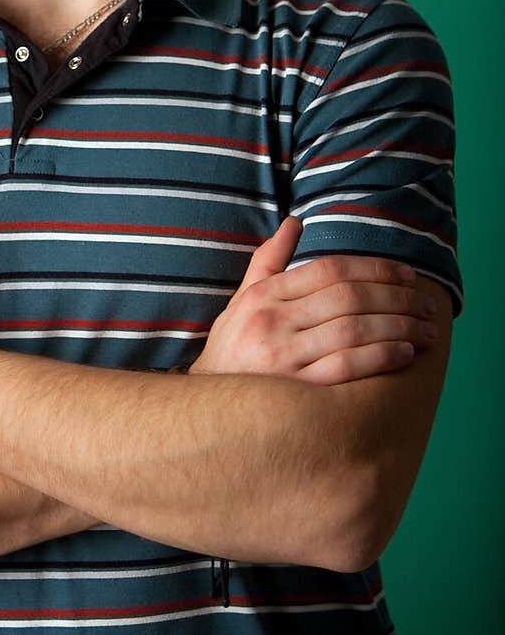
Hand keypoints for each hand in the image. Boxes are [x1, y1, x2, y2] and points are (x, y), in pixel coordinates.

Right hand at [190, 216, 438, 383]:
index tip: (407, 274)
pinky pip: (348, 367)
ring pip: (354, 329)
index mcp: (263, 296)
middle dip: (397, 297)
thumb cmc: (231, 352)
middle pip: (348, 297)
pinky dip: (381, 356)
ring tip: (427, 329)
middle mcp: (272, 321)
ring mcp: (283, 357)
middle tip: (426, 304)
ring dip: (399, 326)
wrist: (207, 412)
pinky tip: (405, 353)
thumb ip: (268, 262)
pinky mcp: (296, 392)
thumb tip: (295, 223)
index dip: (375, 268)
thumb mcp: (241, 301)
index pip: (330, 269)